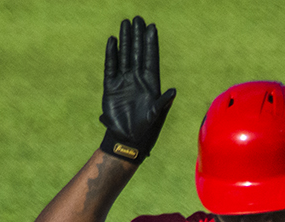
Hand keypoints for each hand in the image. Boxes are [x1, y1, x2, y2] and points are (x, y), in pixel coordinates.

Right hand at [99, 16, 176, 162]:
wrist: (127, 140)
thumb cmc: (146, 130)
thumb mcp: (156, 116)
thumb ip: (163, 102)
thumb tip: (173, 90)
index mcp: (151, 84)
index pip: (151, 58)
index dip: (151, 43)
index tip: (152, 28)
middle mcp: (137, 80)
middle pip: (137, 52)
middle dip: (138, 36)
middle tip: (138, 19)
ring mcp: (124, 82)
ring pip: (124, 56)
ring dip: (125, 40)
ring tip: (126, 24)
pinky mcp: (111, 87)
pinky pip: (111, 67)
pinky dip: (111, 54)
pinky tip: (112, 41)